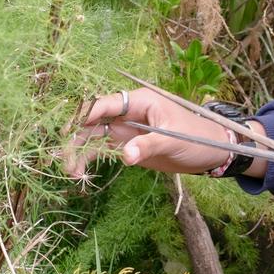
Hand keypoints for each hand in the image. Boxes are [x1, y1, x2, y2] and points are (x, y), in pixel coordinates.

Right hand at [62, 88, 263, 178]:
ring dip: (79, 151)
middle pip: (94, 120)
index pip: (107, 103)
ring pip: (94, 137)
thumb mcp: (175, 140)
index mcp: (141, 101)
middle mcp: (128, 113)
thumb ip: (149, 146)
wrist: (212, 153)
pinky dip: (89, 159)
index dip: (86, 113)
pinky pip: (102, 150)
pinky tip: (80, 173)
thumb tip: (125, 157)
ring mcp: (126, 130)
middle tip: (61, 155)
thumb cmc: (198, 138)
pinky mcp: (127, 146)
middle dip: (75, 136)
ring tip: (69, 171)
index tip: (69, 127)